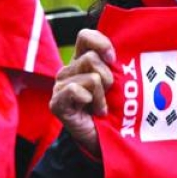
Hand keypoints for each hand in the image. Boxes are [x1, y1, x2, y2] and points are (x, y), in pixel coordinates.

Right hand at [50, 28, 115, 158]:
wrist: (107, 140)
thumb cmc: (115, 110)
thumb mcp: (120, 82)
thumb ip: (116, 63)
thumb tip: (115, 52)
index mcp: (81, 61)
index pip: (85, 37)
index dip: (102, 44)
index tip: (114, 59)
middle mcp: (68, 71)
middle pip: (91, 59)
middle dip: (107, 78)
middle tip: (108, 94)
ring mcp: (60, 87)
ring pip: (90, 77)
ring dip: (101, 95)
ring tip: (101, 107)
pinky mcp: (57, 104)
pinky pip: (74, 90)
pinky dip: (89, 101)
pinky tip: (92, 111)